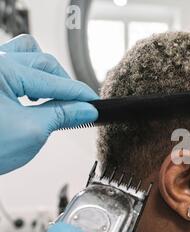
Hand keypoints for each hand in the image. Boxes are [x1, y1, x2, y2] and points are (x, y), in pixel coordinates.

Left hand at [0, 34, 98, 174]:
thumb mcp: (30, 132)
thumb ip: (62, 115)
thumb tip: (84, 110)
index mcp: (2, 70)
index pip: (53, 80)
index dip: (79, 94)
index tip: (94, 105)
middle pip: (42, 62)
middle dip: (64, 85)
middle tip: (78, 107)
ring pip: (26, 54)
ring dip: (45, 73)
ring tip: (53, 96)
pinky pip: (12, 64)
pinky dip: (28, 76)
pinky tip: (32, 94)